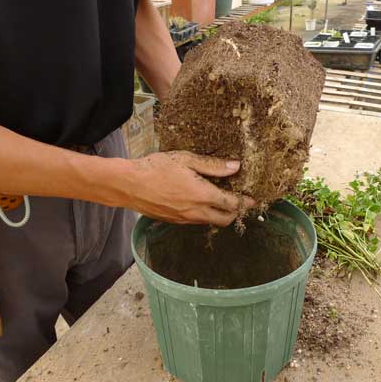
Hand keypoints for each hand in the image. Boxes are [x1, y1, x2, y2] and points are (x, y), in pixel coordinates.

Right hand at [123, 151, 254, 226]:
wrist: (129, 185)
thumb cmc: (156, 168)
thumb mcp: (186, 160)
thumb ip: (212, 165)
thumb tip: (235, 167)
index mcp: (202, 195)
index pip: (232, 204)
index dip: (245, 203)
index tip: (252, 199)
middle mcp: (196, 211)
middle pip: (225, 220)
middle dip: (235, 213)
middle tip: (237, 201)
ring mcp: (184, 219)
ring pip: (210, 222)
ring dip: (219, 214)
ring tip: (219, 200)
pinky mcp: (174, 222)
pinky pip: (195, 221)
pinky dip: (203, 215)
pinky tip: (198, 202)